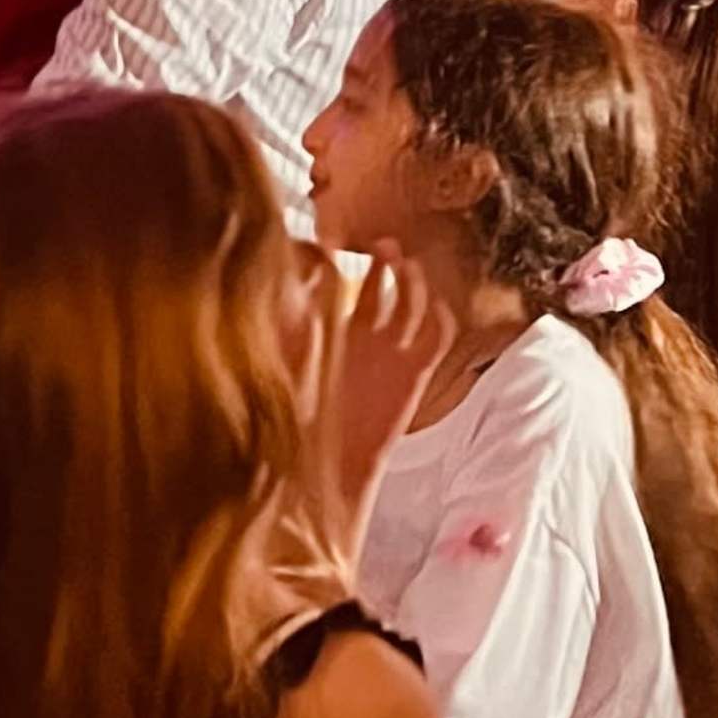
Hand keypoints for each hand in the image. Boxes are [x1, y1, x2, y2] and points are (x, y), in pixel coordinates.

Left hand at [298, 240, 454, 542]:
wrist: (326, 472)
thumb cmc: (295, 424)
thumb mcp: (284, 374)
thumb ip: (287, 340)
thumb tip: (277, 298)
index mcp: (328, 331)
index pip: (337, 284)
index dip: (336, 264)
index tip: (331, 246)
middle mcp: (361, 337)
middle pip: (380, 285)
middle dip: (382, 263)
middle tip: (382, 245)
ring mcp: (390, 352)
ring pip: (409, 304)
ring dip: (411, 282)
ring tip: (405, 264)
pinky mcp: (414, 374)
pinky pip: (437, 338)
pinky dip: (441, 318)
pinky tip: (434, 302)